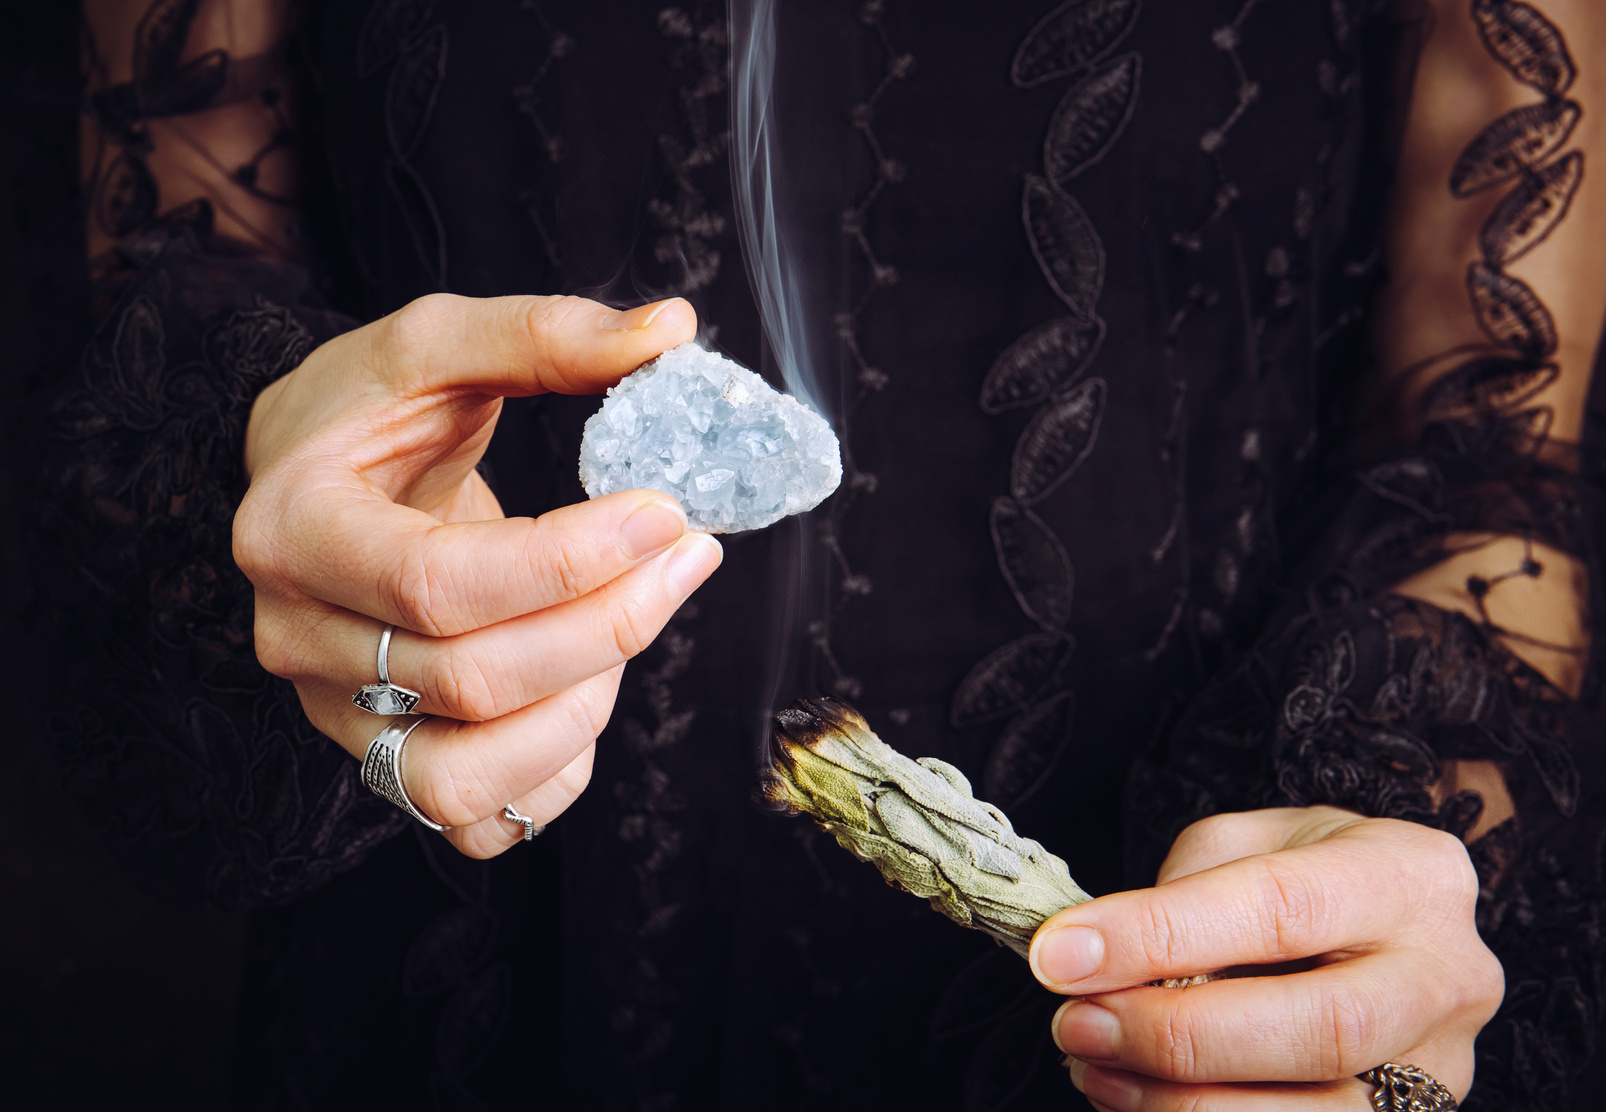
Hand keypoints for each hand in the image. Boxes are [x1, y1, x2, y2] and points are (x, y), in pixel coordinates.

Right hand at [235, 293, 722, 857]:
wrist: (306, 479)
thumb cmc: (370, 412)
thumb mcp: (435, 345)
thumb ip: (544, 334)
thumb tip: (671, 331)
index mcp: (295, 530)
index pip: (443, 584)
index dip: (574, 561)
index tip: (669, 511)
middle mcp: (299, 638)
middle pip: (473, 681)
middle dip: (611, 626)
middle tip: (690, 555)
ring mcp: (335, 714)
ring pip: (466, 778)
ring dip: (583, 711)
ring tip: (629, 622)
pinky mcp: (380, 758)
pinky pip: (474, 819)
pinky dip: (554, 774)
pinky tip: (591, 688)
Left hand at [1029, 807, 1502, 1108]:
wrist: (1389, 921)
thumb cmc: (1303, 872)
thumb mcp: (1245, 843)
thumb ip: (1180, 896)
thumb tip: (1095, 968)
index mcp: (1408, 876)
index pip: (1278, 907)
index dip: (1160, 936)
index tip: (1059, 955)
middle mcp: (1447, 978)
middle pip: (1318, 1030)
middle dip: (1177, 1037)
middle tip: (1076, 1025)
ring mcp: (1444, 1071)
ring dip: (1184, 1107)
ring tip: (1094, 1070)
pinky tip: (1139, 1108)